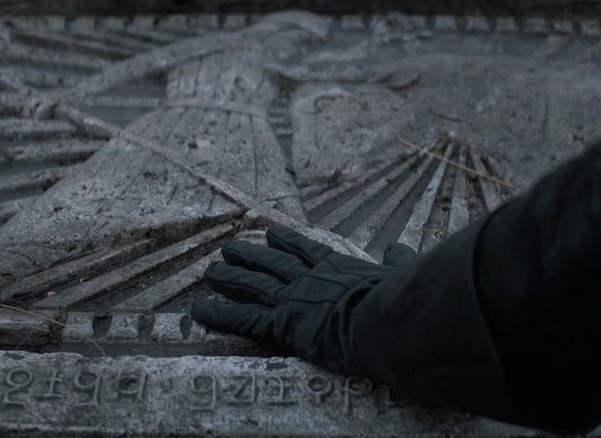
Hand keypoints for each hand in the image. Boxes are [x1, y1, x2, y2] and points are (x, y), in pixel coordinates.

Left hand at [191, 225, 416, 373]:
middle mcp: (309, 279)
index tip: (271, 230)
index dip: (287, 239)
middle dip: (249, 255)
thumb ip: (397, 261)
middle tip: (230, 247)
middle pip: (272, 263)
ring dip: (230, 278)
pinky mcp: (282, 324)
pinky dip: (220, 313)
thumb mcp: (400, 272)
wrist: (385, 320)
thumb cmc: (399, 298)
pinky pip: (244, 318)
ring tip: (210, 271)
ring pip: (253, 285)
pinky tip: (200, 309)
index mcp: (337, 267)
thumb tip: (399, 248)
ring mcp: (293, 299)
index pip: (306, 250)